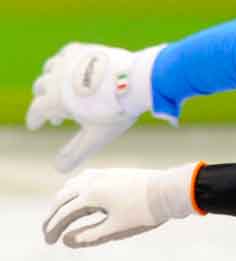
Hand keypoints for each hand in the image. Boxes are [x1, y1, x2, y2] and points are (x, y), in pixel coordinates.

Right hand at [26, 42, 165, 171]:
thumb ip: (75, 153)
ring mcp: (68, 60)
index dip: (34, 120)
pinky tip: (73, 73)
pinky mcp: (82, 49)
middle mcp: (57, 76)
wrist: (134, 81)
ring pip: (50, 70)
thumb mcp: (94, 138)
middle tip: (58, 117)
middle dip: (45, 102)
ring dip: (52, 83)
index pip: (37, 110)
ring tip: (64, 95)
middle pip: (41, 88)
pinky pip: (65, 56)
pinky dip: (64, 66)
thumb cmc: (114, 112)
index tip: (34, 126)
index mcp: (57, 99)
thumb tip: (58, 168)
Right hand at [42, 163, 202, 248]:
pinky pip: (83, 179)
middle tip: (48, 232)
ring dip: (61, 202)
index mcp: (91, 195)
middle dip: (53, 216)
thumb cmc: (144, 213)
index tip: (49, 242)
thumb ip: (90, 236)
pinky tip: (77, 197)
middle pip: (63, 198)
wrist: (167, 190)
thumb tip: (67, 241)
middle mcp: (91, 181)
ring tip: (58, 217)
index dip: (54, 228)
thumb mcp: (116, 229)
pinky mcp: (109, 173)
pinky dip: (73, 191)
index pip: (64, 213)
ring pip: (71, 186)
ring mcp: (100, 174)